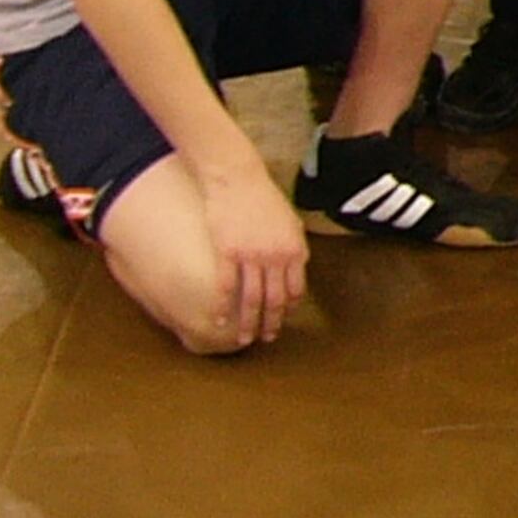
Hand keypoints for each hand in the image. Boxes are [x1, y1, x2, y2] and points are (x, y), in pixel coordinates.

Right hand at [195, 155, 309, 346]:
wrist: (238, 178)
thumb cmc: (264, 197)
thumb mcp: (290, 220)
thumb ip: (294, 244)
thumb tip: (298, 264)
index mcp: (294, 249)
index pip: (296, 289)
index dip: (289, 308)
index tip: (282, 319)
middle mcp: (276, 256)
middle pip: (275, 299)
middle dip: (271, 323)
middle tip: (266, 339)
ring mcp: (251, 256)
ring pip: (251, 299)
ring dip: (248, 323)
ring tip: (243, 339)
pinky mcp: (227, 253)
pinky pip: (225, 287)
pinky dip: (222, 308)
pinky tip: (218, 321)